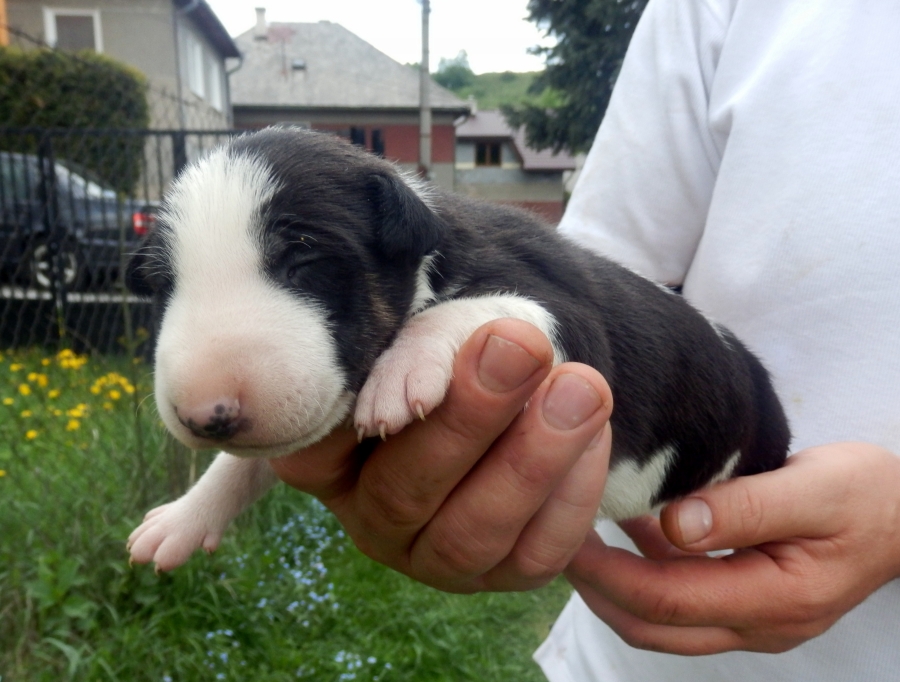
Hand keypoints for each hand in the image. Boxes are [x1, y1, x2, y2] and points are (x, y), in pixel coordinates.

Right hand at [270, 318, 612, 592]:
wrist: (525, 374)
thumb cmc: (465, 346)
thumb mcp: (441, 330)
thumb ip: (424, 355)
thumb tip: (414, 403)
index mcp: (325, 457)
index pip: (317, 444)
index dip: (368, 414)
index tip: (425, 384)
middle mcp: (369, 517)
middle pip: (402, 493)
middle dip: (469, 421)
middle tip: (522, 349)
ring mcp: (432, 557)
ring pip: (471, 534)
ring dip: (532, 459)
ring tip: (581, 388)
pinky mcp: (501, 574)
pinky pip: (536, 554)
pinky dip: (572, 491)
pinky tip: (595, 430)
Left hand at [566, 443, 899, 653]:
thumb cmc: (868, 496)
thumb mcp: (816, 489)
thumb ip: (744, 508)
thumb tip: (673, 523)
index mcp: (773, 600)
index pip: (666, 600)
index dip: (607, 573)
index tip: (564, 536)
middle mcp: (757, 624)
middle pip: (654, 625)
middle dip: (598, 589)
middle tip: (555, 539)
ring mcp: (752, 619)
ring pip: (664, 621)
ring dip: (616, 586)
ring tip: (578, 535)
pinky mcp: (747, 601)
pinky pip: (683, 600)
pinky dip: (646, 572)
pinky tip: (629, 527)